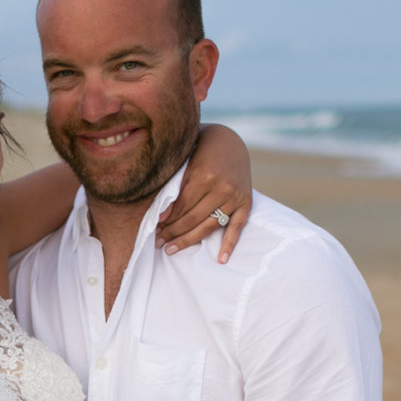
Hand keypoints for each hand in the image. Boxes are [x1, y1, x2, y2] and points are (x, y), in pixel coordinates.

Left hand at [155, 123, 252, 261]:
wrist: (230, 140)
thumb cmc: (201, 150)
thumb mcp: (187, 164)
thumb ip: (177, 189)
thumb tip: (163, 217)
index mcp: (205, 176)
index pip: (181, 208)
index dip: (166, 221)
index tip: (154, 229)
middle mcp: (222, 188)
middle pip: (193, 219)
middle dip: (173, 233)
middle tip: (158, 243)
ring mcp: (235, 197)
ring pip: (209, 226)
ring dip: (189, 240)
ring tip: (172, 250)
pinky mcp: (246, 203)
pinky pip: (237, 227)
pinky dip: (230, 245)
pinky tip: (221, 260)